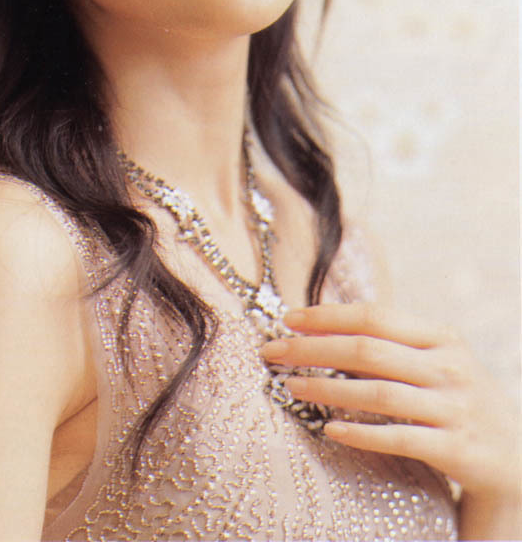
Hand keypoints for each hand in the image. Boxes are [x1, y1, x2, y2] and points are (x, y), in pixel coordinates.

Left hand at [260, 303, 519, 506]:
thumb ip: (390, 343)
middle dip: (314, 349)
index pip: (375, 316)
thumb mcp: (434, 360)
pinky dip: (361, 433)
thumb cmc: (456, 397)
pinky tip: (329, 430)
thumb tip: (320, 327)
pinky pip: (400, 438)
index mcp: (440, 336)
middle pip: (369, 350)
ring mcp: (455, 407)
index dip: (328, 315)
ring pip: (379, 393)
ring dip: (327, 388)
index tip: (288, 319)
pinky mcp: (457, 449)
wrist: (517, 454)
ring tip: (290, 386)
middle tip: (273, 352)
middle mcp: (449, 366)